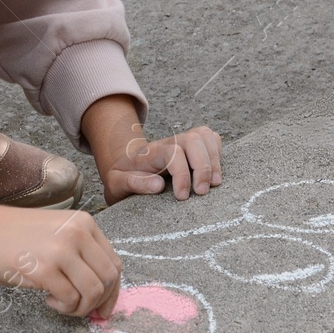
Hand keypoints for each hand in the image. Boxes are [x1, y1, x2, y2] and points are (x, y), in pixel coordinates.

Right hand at [0, 204, 123, 319]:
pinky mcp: (44, 269)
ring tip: (61, 303)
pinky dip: (63, 307)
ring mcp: (61, 250)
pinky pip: (71, 299)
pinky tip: (47, 299)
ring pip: (93, 291)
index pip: (114, 262)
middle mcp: (77, 233)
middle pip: (108, 279)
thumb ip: (79, 252)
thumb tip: (103, 291)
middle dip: (99, 302)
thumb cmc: (12, 235)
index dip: (113, 291)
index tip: (104, 307)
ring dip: (80, 307)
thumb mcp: (55, 232)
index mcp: (83, 223)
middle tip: (83, 311)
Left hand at [99, 126, 222, 206]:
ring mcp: (181, 142)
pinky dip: (217, 153)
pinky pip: (210, 138)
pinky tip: (214, 173)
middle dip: (203, 166)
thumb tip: (158, 185)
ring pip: (204, 135)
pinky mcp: (191, 146)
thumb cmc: (122, 177)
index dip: (182, 174)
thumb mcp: (116, 183)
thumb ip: (133, 183)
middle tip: (202, 192)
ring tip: (214, 184)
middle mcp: (168, 143)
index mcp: (150, 152)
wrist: (123, 166)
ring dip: (214, 159)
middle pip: (193, 139)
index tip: (182, 197)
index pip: (173, 153)